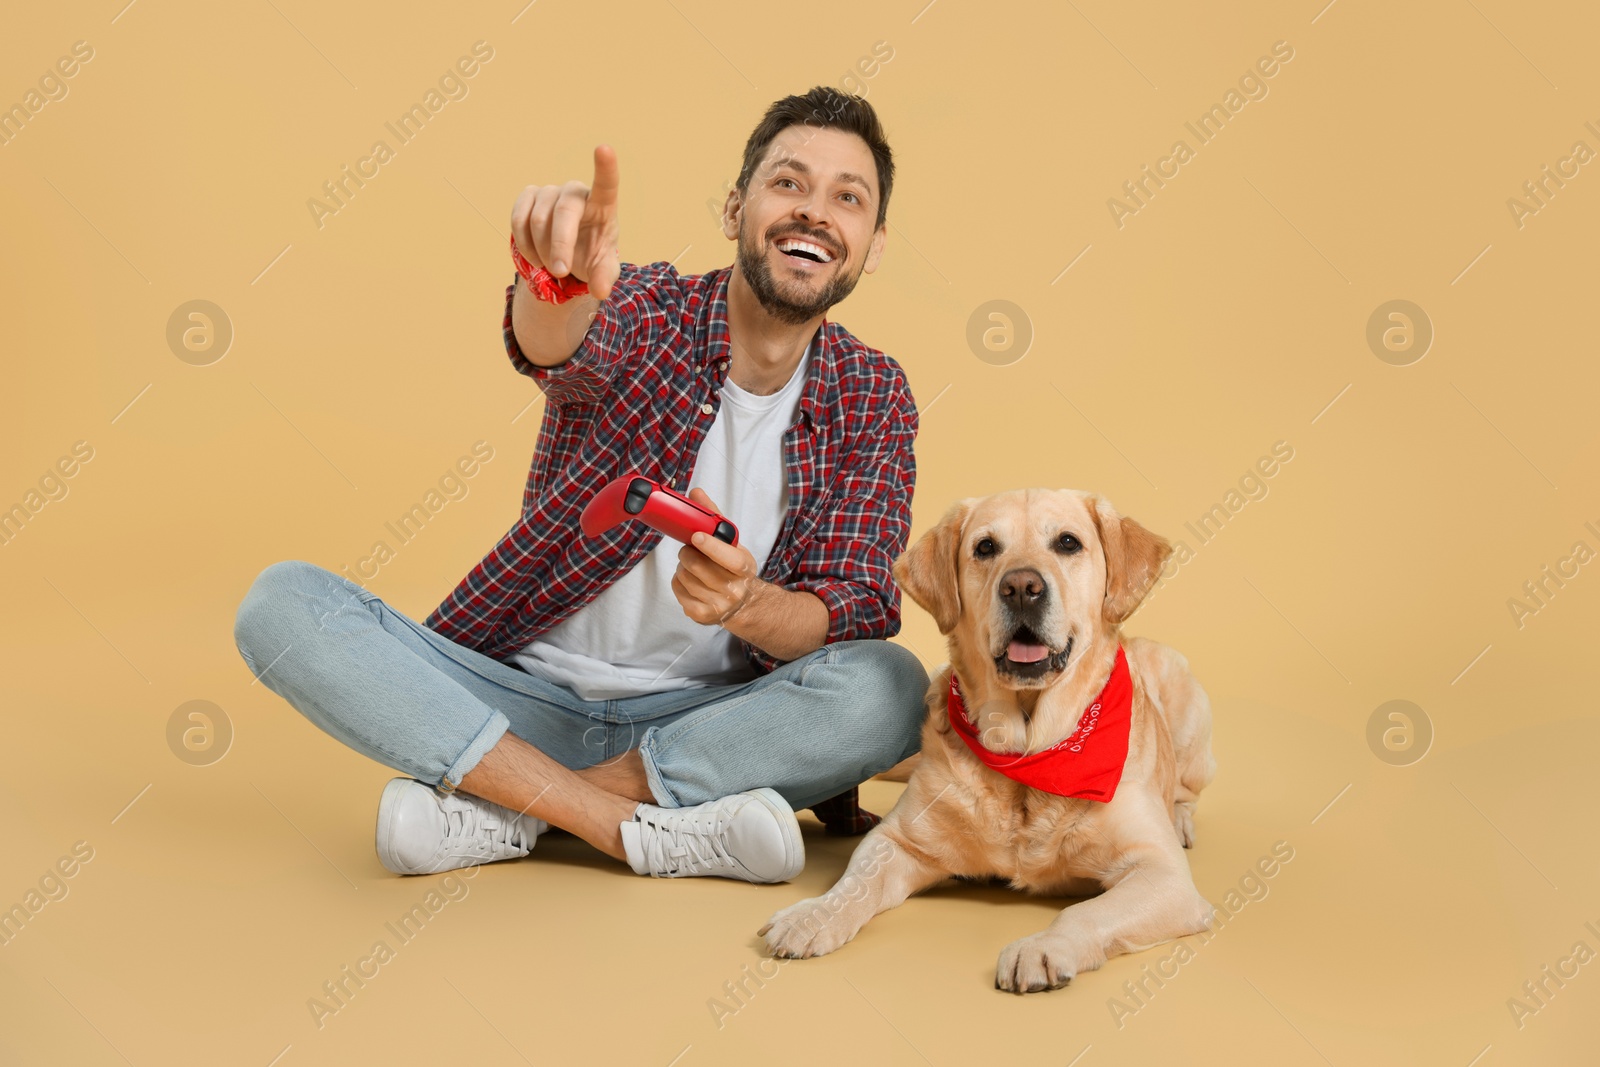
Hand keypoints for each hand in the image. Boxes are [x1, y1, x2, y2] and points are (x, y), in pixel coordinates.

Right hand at [510, 144, 621, 300]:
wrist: (569, 253)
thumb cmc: (592, 255)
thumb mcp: (602, 270)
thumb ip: (604, 278)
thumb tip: (600, 290)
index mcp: (602, 205)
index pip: (606, 183)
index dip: (605, 167)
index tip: (604, 148)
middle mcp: (576, 192)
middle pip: (564, 212)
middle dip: (559, 245)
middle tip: (560, 272)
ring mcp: (550, 191)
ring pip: (538, 219)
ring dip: (542, 251)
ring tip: (552, 266)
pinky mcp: (528, 196)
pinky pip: (518, 219)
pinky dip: (524, 244)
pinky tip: (535, 258)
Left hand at [671, 488, 760, 625]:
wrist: (744, 604)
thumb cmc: (734, 569)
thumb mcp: (733, 544)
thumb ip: (714, 517)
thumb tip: (695, 492)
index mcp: (744, 568)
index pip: (728, 559)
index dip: (711, 547)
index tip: (697, 536)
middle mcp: (733, 589)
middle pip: (697, 566)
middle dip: (688, 552)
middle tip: (691, 549)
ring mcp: (717, 605)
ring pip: (684, 576)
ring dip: (683, 566)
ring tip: (693, 566)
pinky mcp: (701, 615)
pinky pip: (678, 589)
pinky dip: (678, 580)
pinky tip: (690, 579)